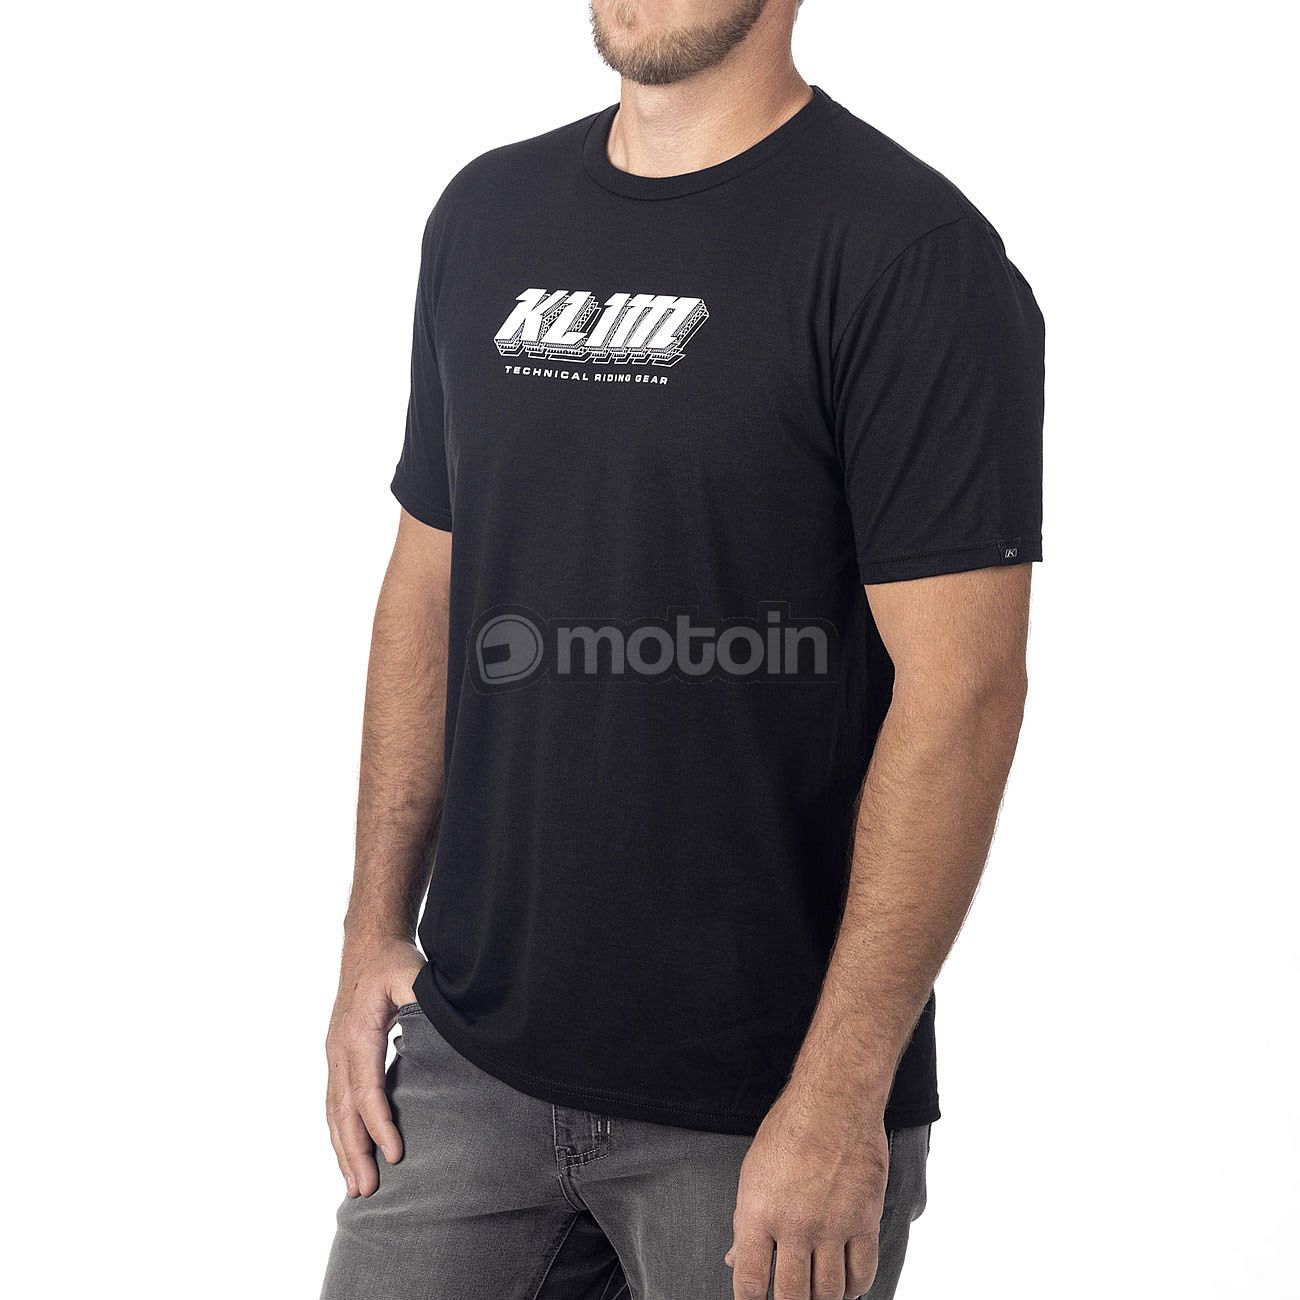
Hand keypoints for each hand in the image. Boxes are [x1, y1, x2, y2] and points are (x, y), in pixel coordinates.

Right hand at [325, 935, 424, 1196]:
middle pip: (343, 1108)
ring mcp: (335, 1055)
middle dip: (355, 1150)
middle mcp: (340, 1048)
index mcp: (358, 1031)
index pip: (367, 1086)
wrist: (366, 946)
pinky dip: (340, 1133)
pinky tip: (349, 1156)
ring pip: (334, 1111)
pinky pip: (335, 1102)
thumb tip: (437, 1024)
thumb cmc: (391, 960)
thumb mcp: (409, 971)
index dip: (379, 1122)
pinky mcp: (338, 1058)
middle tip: (369, 1189)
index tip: (394, 1153)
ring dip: (343, 1150)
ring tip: (356, 1187)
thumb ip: (420, 997)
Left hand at [727, 1086, 889, 1299]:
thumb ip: (744, 1220)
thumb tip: (734, 1258)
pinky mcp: (865, 1221)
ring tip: (814, 1294)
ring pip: (828, 1292)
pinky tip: (844, 1286)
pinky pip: (862, 1274)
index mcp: (758, 1213)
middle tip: (788, 1298)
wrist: (835, 1101)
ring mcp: (833, 1226)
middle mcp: (795, 1226)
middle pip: (791, 1297)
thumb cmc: (789, 1130)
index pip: (750, 1283)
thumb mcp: (752, 1172)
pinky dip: (853, 1288)